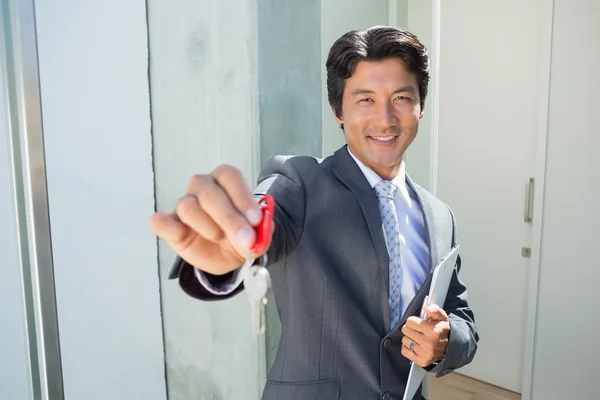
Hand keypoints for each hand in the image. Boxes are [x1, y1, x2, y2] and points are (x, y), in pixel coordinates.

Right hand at [149, 165, 271, 274]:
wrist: (226, 255)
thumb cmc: (240, 236)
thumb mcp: (258, 235)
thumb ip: (261, 230)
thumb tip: (256, 231)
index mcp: (225, 180)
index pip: (229, 176)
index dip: (243, 197)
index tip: (255, 220)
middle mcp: (202, 186)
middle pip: (209, 193)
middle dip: (229, 218)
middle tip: (245, 239)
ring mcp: (184, 204)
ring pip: (187, 205)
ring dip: (207, 225)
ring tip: (219, 237)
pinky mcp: (169, 224)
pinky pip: (159, 221)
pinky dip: (169, 228)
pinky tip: (182, 235)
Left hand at [400, 304, 449, 366]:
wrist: (450, 347)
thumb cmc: (442, 330)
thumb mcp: (441, 317)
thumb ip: (434, 309)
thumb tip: (426, 308)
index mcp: (434, 331)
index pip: (410, 321)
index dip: (414, 321)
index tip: (419, 323)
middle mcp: (429, 343)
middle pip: (405, 330)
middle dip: (411, 328)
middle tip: (418, 330)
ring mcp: (425, 354)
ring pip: (404, 340)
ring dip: (409, 338)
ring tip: (418, 338)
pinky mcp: (422, 361)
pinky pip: (404, 351)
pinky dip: (407, 348)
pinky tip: (415, 345)